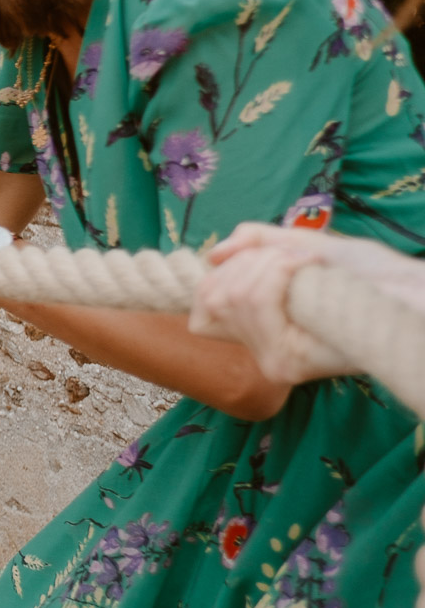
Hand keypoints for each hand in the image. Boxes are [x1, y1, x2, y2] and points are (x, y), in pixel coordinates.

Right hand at [188, 223, 376, 386]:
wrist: (410, 291)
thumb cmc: (368, 272)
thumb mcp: (300, 245)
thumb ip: (255, 245)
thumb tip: (213, 255)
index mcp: (261, 332)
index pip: (204, 303)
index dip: (224, 272)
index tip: (269, 257)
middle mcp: (261, 352)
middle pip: (214, 295)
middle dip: (251, 260)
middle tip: (296, 256)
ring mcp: (272, 361)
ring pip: (233, 295)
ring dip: (269, 262)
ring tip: (309, 262)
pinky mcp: (287, 363)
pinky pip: (256, 300)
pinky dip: (279, 269)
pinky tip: (311, 266)